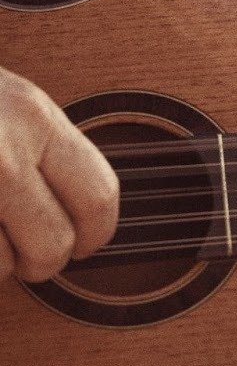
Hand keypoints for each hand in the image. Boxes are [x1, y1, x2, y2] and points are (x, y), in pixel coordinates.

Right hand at [0, 66, 118, 281]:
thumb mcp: (5, 99)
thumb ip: (42, 144)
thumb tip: (83, 208)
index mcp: (33, 116)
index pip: (99, 196)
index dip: (97, 234)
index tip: (86, 244)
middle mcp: (2, 151)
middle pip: (53, 245)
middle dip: (38, 261)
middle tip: (19, 250)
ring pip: (1, 267)